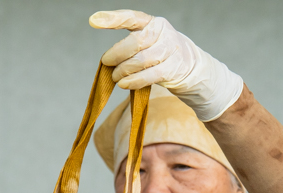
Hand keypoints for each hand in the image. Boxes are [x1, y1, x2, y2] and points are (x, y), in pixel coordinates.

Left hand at [90, 10, 242, 121]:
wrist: (189, 65)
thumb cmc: (160, 53)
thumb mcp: (147, 41)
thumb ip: (130, 45)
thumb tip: (107, 60)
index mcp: (152, 22)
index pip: (131, 17)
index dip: (112, 19)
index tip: (93, 20)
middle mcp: (162, 32)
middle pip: (134, 42)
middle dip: (116, 55)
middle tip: (107, 63)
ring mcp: (169, 50)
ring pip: (140, 61)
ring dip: (123, 71)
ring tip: (116, 77)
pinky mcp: (172, 68)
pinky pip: (148, 76)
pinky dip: (133, 81)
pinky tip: (124, 84)